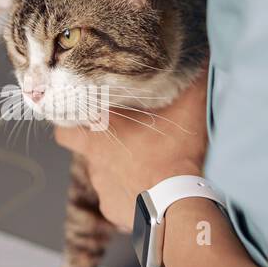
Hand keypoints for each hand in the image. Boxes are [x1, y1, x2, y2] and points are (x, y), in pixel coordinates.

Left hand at [54, 71, 209, 229]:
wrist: (182, 208)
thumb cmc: (177, 153)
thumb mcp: (189, 105)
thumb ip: (192, 77)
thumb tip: (204, 52)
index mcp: (99, 135)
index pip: (63, 128)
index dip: (71, 122)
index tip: (86, 117)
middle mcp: (95, 164)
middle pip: (90, 152)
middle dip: (106, 146)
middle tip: (133, 139)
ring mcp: (105, 191)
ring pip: (108, 177)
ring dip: (123, 171)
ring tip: (152, 166)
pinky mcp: (118, 214)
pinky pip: (122, 202)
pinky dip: (134, 196)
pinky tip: (155, 191)